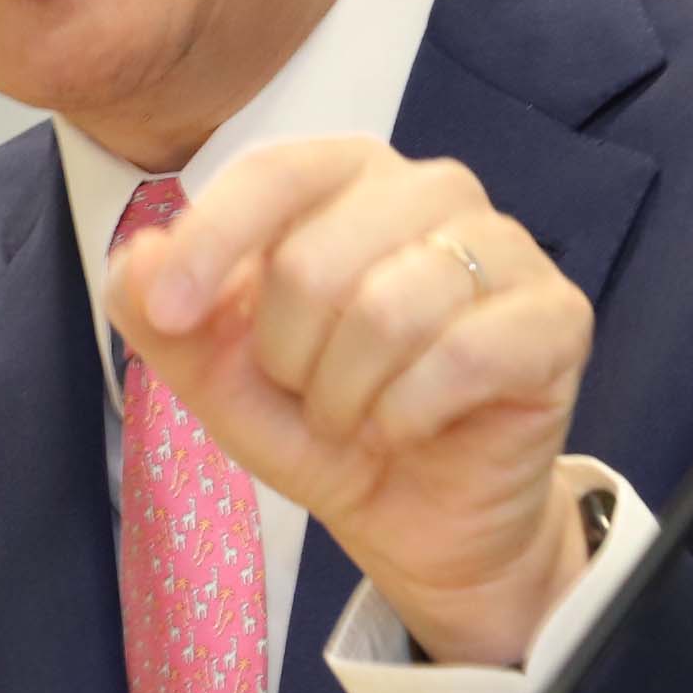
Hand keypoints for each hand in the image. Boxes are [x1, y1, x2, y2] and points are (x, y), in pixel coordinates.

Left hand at [112, 138, 595, 662]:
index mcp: (348, 181)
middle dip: (290, 359)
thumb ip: (165, 317)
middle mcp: (433, 193)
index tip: (169, 314)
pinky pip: (464, 355)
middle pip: (320, 259)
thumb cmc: (328, 426)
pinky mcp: (558, 316)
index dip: (213, 242)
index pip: (276, 172)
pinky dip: (411, 415)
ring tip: (358, 419)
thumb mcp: (222, 381)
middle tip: (310, 398)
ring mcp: (505, 249)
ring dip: (349, 397)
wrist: (422, 520)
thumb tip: (134, 257)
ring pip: (392, 310)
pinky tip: (412, 430)